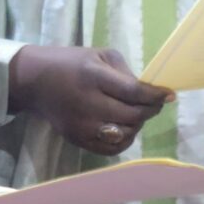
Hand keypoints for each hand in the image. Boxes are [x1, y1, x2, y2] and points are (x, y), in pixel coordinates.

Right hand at [9, 45, 173, 155]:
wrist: (34, 81)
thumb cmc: (70, 63)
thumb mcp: (98, 56)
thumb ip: (125, 73)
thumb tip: (148, 93)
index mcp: (93, 76)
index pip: (133, 92)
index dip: (155, 95)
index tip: (169, 95)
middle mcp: (88, 103)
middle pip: (133, 115)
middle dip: (150, 110)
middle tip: (154, 103)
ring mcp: (82, 125)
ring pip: (125, 133)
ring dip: (137, 124)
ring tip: (136, 112)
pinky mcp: (77, 139)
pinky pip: (111, 148)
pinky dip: (125, 139)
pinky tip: (125, 126)